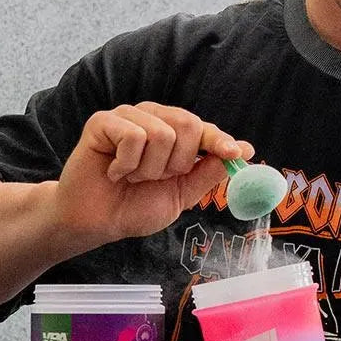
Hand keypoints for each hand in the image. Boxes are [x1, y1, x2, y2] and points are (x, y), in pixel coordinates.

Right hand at [51, 102, 252, 247]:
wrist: (96, 223)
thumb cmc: (134, 207)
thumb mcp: (181, 194)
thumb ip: (208, 172)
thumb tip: (244, 150)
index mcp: (173, 134)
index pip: (203, 129)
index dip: (220, 140)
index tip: (234, 152)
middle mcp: (152, 119)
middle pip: (187, 124)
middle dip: (178, 163)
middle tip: (155, 178)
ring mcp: (127, 117)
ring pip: (161, 134)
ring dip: (149, 169)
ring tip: (131, 177)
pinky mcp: (103, 122)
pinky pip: (133, 136)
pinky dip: (127, 164)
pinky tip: (114, 171)